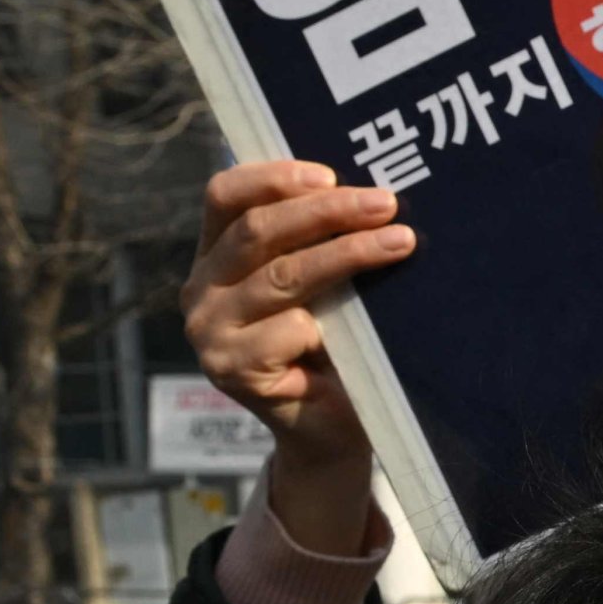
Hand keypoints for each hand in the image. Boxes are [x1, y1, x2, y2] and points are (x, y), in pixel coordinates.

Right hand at [184, 159, 410, 550]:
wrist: (328, 431)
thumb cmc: (333, 349)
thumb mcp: (323, 287)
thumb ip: (319, 244)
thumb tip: (371, 193)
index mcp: (216, 255)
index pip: (225, 196)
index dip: (273, 176)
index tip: (330, 173)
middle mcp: (201, 288)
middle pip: (258, 230)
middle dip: (328, 212)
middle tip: (386, 203)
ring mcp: (209, 331)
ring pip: (281, 276)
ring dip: (347, 255)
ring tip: (400, 243)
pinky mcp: (229, 370)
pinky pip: (287, 331)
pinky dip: (326, 327)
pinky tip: (355, 333)